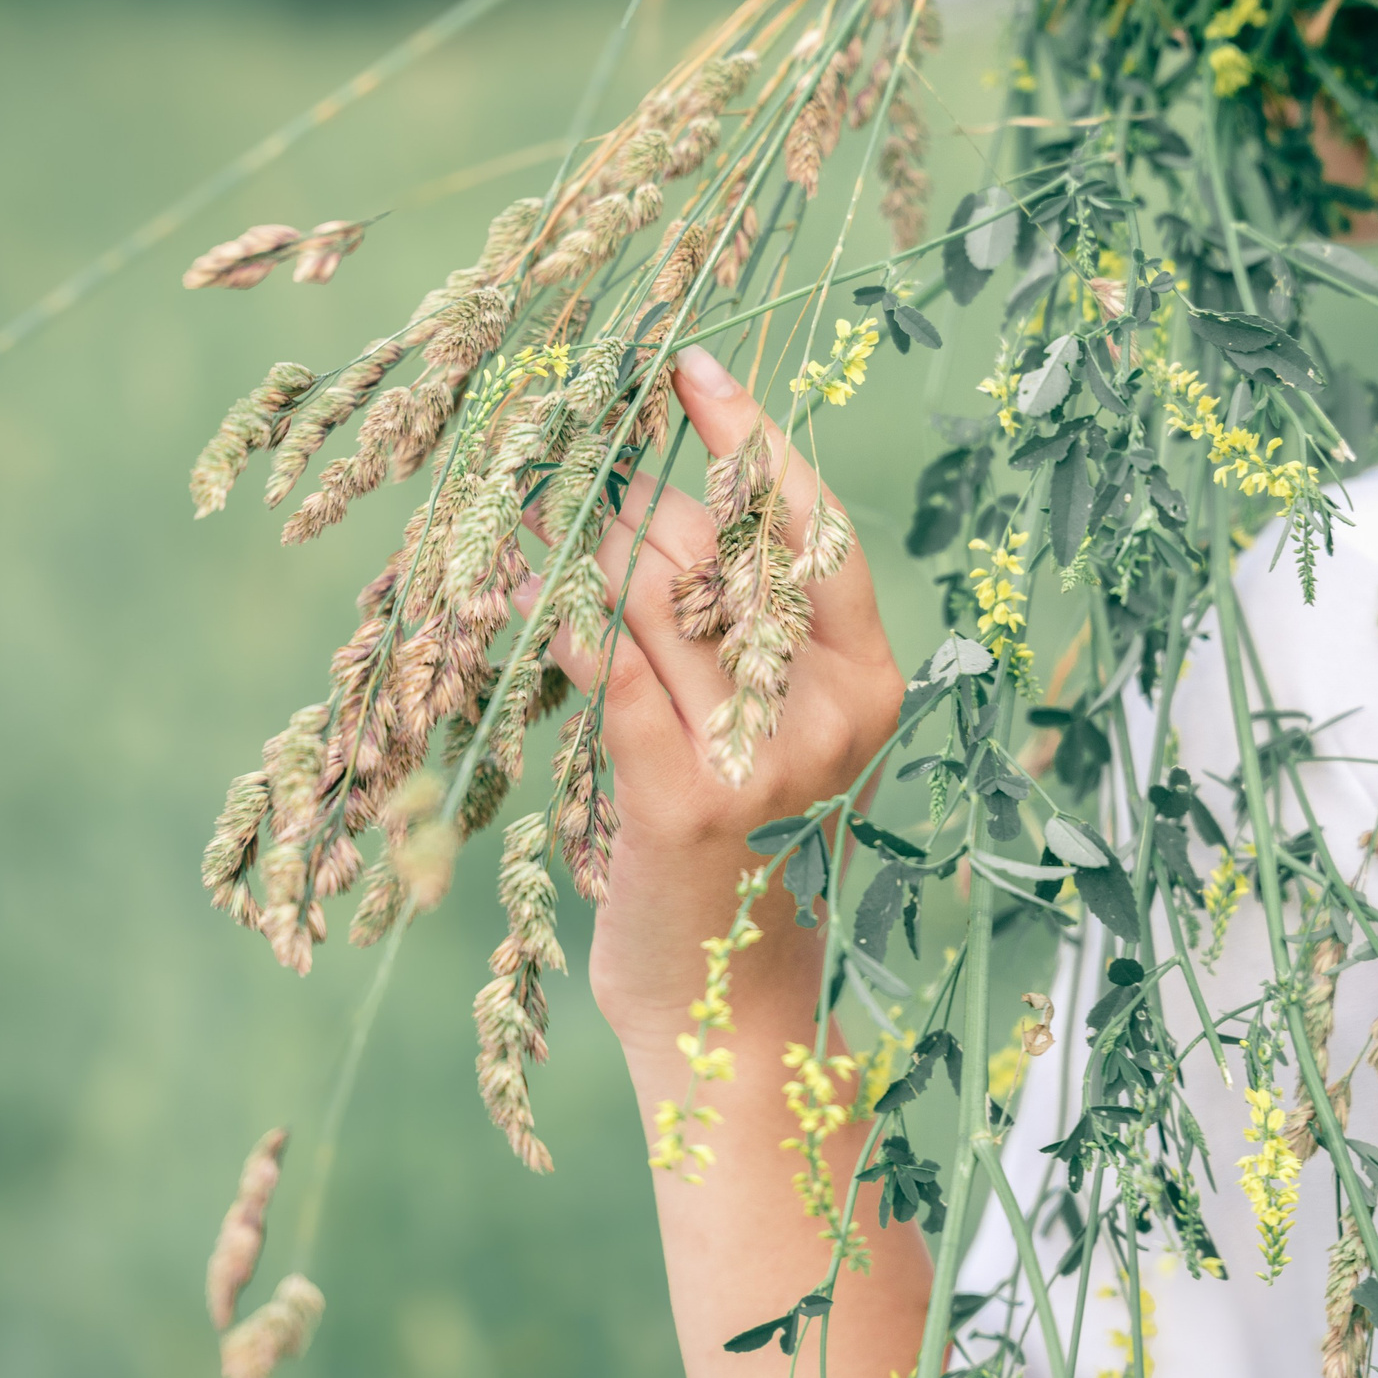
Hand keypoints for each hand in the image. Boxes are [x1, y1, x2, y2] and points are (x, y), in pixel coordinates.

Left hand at [514, 344, 905, 1053]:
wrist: (730, 1011)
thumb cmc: (741, 854)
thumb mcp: (774, 733)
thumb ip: (744, 633)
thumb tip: (648, 496)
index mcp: (869, 681)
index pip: (810, 525)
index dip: (748, 436)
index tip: (689, 366)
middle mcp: (831, 712)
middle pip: (711, 547)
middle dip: (627, 500)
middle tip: (564, 474)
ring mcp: (762, 757)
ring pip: (647, 594)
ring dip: (576, 548)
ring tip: (526, 522)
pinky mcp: (684, 799)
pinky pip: (605, 666)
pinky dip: (550, 615)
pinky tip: (508, 583)